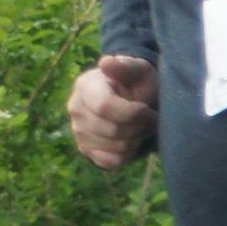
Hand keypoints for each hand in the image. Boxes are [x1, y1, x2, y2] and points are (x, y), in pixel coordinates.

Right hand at [67, 53, 159, 169]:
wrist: (136, 99)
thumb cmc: (139, 83)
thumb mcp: (140, 69)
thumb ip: (126, 66)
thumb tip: (107, 63)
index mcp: (85, 87)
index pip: (105, 107)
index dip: (134, 113)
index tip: (149, 110)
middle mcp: (76, 109)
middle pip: (113, 130)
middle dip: (140, 127)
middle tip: (150, 118)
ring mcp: (79, 131)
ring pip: (116, 148)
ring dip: (137, 139)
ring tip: (142, 126)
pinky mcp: (87, 150)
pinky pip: (112, 162)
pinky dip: (129, 154)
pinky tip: (133, 139)